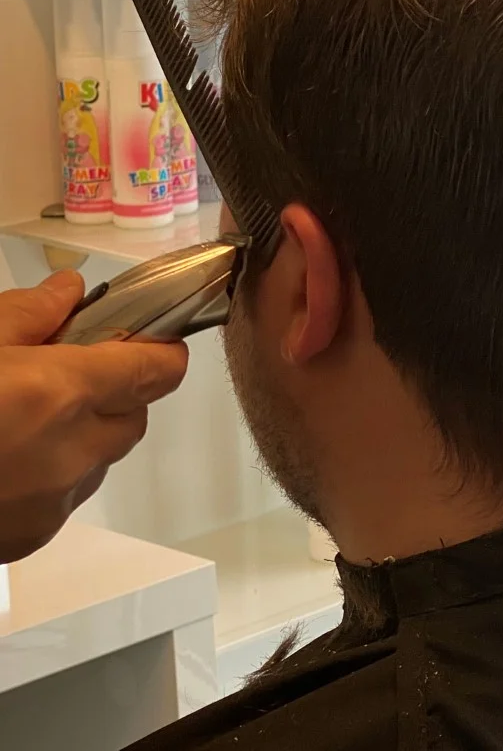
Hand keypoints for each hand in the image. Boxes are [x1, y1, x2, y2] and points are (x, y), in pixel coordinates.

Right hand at [0, 271, 187, 562]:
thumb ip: (27, 314)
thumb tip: (68, 292)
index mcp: (62, 394)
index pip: (158, 369)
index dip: (159, 347)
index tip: (142, 333)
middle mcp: (72, 453)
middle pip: (136, 415)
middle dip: (114, 388)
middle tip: (65, 368)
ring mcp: (54, 502)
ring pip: (103, 457)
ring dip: (84, 431)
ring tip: (21, 415)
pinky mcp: (31, 537)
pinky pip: (68, 494)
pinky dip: (54, 470)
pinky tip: (2, 457)